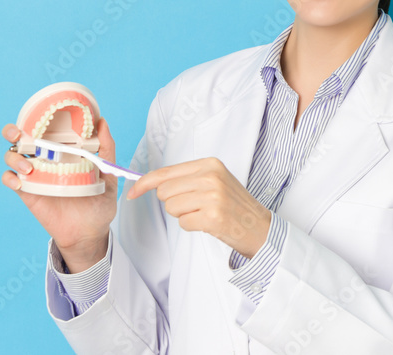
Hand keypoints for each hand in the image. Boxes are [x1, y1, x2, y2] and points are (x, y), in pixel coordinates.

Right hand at [1, 117, 118, 271]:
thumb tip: (103, 121)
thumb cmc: (99, 203)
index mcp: (63, 151)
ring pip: (12, 157)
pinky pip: (10, 180)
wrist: (90, 233)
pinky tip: (20, 181)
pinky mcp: (28, 193)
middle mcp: (46, 160)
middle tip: (18, 134)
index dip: (36, 119)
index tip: (39, 115)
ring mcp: (35, 176)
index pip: (45, 129)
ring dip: (14, 157)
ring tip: (29, 167)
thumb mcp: (108, 174)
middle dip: (13, 131)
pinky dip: (10, 177)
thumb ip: (107, 148)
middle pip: (21, 139)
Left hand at [126, 157, 271, 259]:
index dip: (144, 183)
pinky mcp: (213, 217)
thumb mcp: (214, 180)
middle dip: (173, 203)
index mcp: (209, 164)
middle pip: (164, 192)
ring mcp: (212, 196)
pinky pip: (183, 223)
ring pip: (171, 208)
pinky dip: (192, 226)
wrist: (260, 227)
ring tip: (204, 213)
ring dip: (183, 215)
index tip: (132, 192)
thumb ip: (186, 178)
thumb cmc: (233, 205)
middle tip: (195, 206)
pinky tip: (209, 223)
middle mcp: (210, 176)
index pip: (165, 172)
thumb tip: (152, 183)